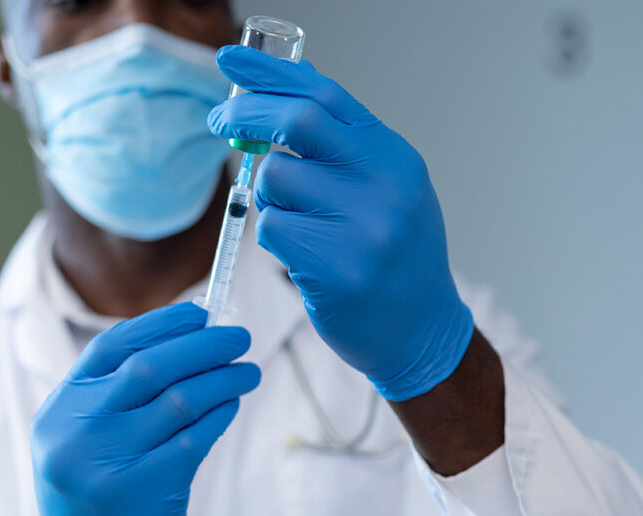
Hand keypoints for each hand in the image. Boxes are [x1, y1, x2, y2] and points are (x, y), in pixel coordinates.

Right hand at [29, 303, 259, 515]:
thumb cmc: (94, 487)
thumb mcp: (82, 435)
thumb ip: (118, 391)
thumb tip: (190, 334)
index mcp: (61, 408)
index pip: (113, 347)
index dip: (162, 324)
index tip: (202, 312)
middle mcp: (78, 432)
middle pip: (152, 368)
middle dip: (203, 345)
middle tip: (239, 337)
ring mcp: (109, 463)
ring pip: (180, 401)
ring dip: (223, 379)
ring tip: (248, 371)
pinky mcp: (146, 491)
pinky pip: (195, 440)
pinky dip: (220, 416)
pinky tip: (232, 406)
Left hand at [208, 47, 473, 401]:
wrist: (421, 330)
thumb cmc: (394, 256)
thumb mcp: (387, 188)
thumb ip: (342, 146)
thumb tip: (279, 94)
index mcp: (394, 157)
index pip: (325, 95)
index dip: (271, 73)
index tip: (229, 58)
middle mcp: (384, 185)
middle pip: (297, 121)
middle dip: (248, 114)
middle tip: (221, 121)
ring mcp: (362, 227)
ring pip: (275, 182)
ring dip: (269, 199)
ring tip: (301, 225)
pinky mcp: (335, 267)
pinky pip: (273, 230)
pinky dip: (277, 239)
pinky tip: (308, 258)